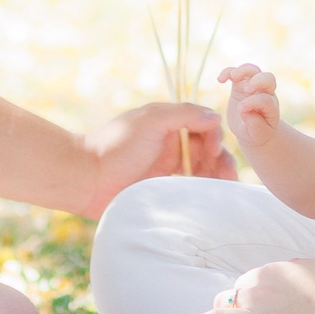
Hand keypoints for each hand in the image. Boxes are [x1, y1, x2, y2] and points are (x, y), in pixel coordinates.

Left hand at [76, 101, 236, 216]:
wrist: (87, 179)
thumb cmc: (115, 146)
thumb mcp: (151, 120)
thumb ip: (184, 114)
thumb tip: (216, 117)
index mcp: (168, 125)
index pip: (204, 126)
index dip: (215, 136)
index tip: (214, 150)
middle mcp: (170, 145)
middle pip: (207, 150)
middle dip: (221, 160)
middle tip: (228, 175)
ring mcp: (166, 169)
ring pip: (202, 170)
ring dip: (216, 176)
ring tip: (225, 187)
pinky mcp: (162, 191)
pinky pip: (190, 189)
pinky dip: (203, 191)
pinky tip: (211, 198)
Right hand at [217, 64, 280, 149]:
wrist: (251, 130)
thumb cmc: (256, 133)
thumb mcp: (257, 134)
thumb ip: (255, 124)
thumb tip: (245, 111)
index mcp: (271, 107)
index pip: (265, 99)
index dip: (254, 102)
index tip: (241, 110)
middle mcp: (265, 94)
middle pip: (268, 78)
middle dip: (258, 81)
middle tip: (247, 89)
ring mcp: (252, 87)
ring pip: (253, 70)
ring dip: (244, 70)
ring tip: (233, 76)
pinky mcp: (240, 85)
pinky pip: (236, 72)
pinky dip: (228, 71)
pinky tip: (220, 80)